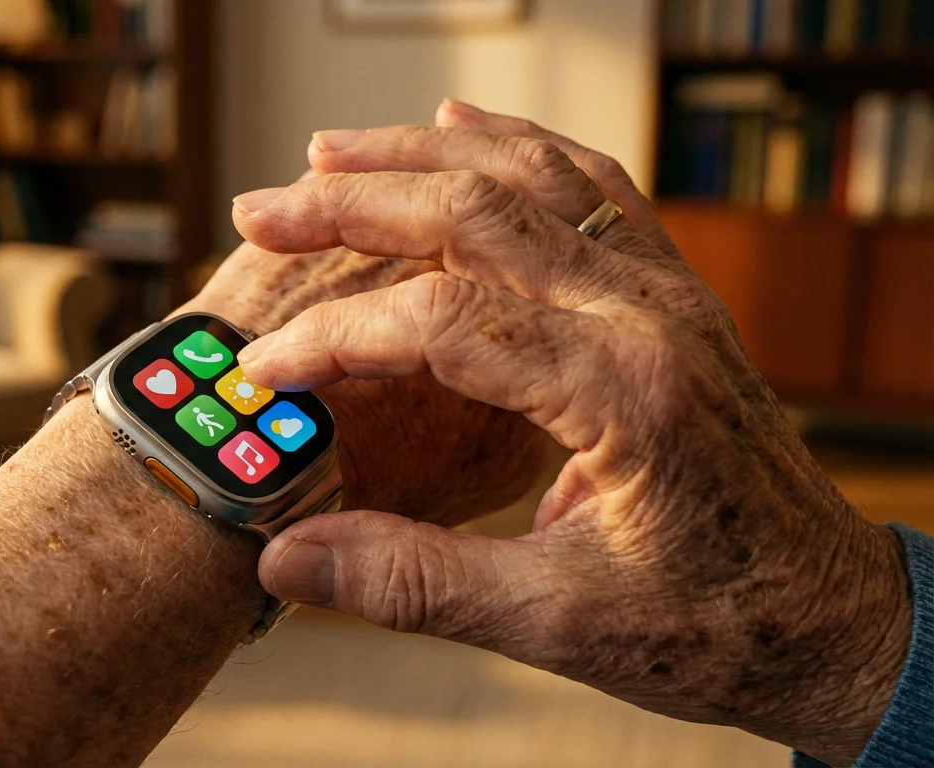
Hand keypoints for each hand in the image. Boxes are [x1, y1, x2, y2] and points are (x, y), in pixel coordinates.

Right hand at [235, 101, 911, 765]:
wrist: (828, 614)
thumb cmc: (708, 626)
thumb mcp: (557, 623)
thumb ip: (415, 583)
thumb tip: (286, 559)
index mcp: (623, 391)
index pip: (444, 320)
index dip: (337, 337)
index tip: (266, 367)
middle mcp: (650, 314)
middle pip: (476, 213)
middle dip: (353, 205)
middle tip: (261, 210)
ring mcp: (668, 291)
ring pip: (529, 177)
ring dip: (419, 157)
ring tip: (325, 155)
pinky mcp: (673, 292)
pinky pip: (589, 186)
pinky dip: (514, 148)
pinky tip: (459, 126)